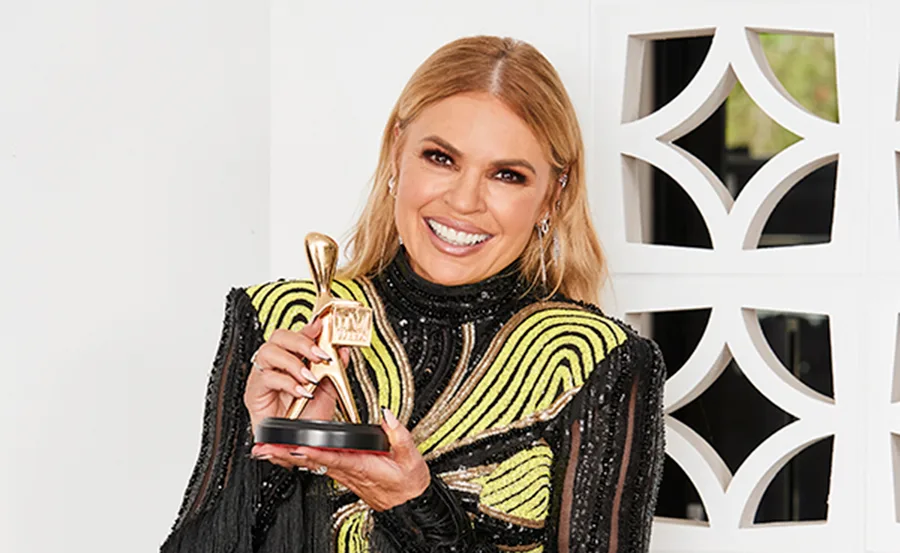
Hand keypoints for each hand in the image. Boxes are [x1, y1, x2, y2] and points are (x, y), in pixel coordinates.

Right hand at [244, 319, 350, 459]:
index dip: (310, 327)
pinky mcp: (255, 391)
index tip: (323, 325)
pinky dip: (287, 382)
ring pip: (268, 352)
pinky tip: (301, 391)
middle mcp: (277, 363)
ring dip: (292, 362)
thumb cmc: (307, 417)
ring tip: (309, 378)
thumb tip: (343, 348)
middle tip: (320, 355)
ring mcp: (264, 375)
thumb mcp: (328, 390)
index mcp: (294, 358)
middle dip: (302, 342)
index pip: (298, 333)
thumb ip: (335, 368)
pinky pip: (266, 377)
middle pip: (279, 336)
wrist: (296, 443)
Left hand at [251, 408, 429, 510]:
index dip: (313, 452)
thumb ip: (398, 436)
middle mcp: (347, 470)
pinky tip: (287, 453)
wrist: (408, 504)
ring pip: (310, 463)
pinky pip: (316, 464)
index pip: (332, 457)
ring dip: (286, 456)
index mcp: (361, 465)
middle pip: (311, 461)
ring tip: (265, 448)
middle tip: (263, 449)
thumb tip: (386, 415)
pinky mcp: (343, 472)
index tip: (295, 447)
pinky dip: (298, 458)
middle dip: (285, 454)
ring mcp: (343, 472)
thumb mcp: (410, 458)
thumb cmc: (408, 484)